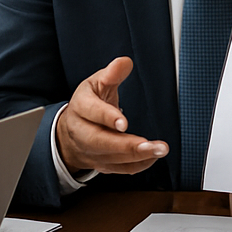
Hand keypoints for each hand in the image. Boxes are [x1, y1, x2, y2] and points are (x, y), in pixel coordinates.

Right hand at [56, 57, 168, 173]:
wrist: (71, 131)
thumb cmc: (88, 103)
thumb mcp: (96, 83)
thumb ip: (112, 73)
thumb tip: (125, 62)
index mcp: (80, 107)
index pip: (91, 112)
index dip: (107, 117)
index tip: (124, 123)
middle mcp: (82, 132)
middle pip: (101, 142)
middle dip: (126, 146)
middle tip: (150, 145)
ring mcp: (91, 151)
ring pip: (112, 158)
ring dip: (137, 157)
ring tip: (159, 149)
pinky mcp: (102, 164)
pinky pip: (120, 169)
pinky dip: (138, 165)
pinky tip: (153, 156)